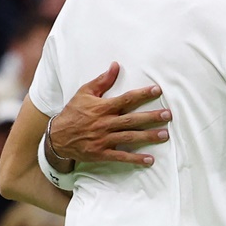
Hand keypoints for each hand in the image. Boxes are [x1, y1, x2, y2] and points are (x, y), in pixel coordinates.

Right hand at [48, 62, 170, 165]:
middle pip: (132, 119)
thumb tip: (116, 65)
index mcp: (102, 107)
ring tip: (165, 135)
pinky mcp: (101, 153)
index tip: (158, 90)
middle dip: (151, 117)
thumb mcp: (84, 93)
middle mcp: (104, 123)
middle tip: (168, 115)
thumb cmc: (73, 112)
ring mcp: (103, 139)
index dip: (142, 94)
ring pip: (129, 137)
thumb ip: (102, 81)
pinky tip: (150, 160)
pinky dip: (135, 159)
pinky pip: (121, 157)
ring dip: (148, 137)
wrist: (57, 137)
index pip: (126, 99)